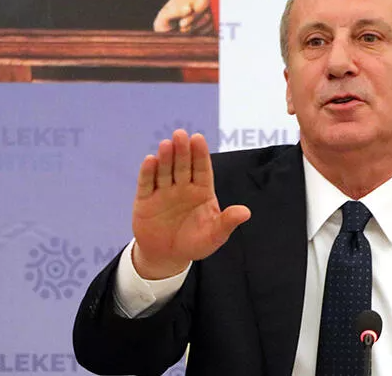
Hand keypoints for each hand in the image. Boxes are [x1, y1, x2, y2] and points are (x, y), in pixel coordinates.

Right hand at [131, 129, 250, 278]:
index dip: (200, 154)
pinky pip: (147, 184)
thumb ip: (227, 222)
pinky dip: (148, 172)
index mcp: (202, 191)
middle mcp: (182, 187)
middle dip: (182, 150)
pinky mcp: (145, 200)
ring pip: (165, 171)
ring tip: (166, 144)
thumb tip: (246, 212)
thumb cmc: (196, 243)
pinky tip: (150, 160)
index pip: (202, 169)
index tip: (198, 138)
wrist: (168, 256)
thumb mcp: (215, 235)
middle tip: (181, 134)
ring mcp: (163, 192)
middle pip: (182, 166)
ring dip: (165, 158)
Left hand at [153, 0, 215, 34]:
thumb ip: (174, 11)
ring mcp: (205, 14)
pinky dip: (199, 31)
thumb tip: (189, 8)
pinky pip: (210, 27)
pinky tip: (190, 33)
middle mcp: (197, 2)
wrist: (170, 40)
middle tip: (182, 23)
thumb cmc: (165, 26)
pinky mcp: (210, 25)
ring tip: (182, 29)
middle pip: (204, 0)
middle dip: (195, 12)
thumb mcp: (164, 18)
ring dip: (195, 24)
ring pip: (207, 15)